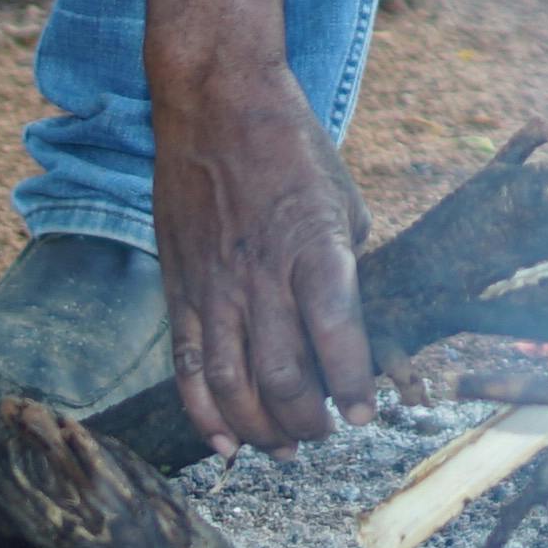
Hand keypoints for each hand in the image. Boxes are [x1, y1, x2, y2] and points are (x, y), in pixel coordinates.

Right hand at [144, 0, 374, 447]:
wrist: (215, 99)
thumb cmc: (290, 144)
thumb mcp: (344, 200)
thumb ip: (346, 266)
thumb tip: (348, 326)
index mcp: (315, 248)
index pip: (337, 340)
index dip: (355, 389)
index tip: (367, 414)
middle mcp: (263, 274)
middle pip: (284, 379)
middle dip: (311, 423)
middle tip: (327, 432)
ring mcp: (215, 284)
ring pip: (233, 386)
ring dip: (263, 431)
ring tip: (285, 447)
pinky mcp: (179, 286)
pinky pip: (187, 367)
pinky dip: (205, 415)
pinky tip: (227, 443)